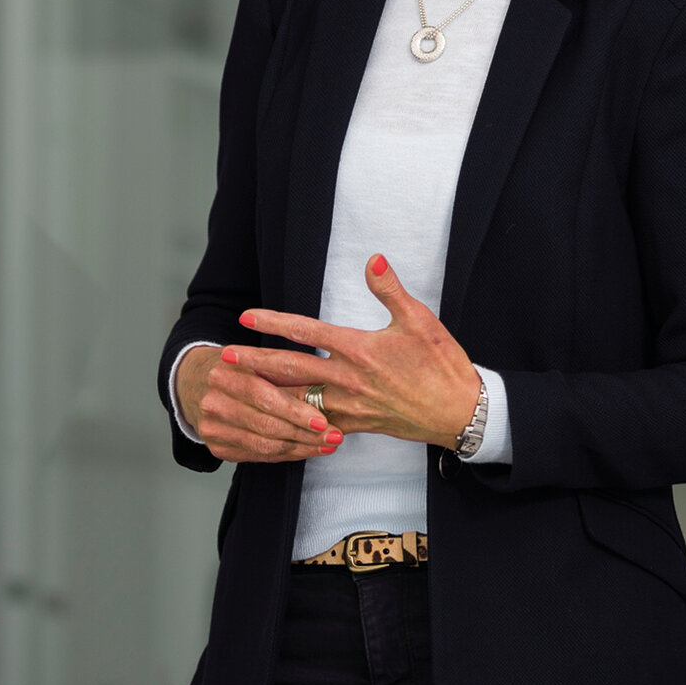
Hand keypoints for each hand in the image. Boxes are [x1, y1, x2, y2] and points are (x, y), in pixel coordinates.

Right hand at [177, 345, 343, 462]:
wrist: (194, 382)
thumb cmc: (236, 368)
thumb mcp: (256, 359)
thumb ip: (285, 371)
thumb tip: (326, 385)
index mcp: (223, 373)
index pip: (263, 396)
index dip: (295, 411)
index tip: (323, 420)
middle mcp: (212, 402)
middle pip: (264, 425)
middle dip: (304, 434)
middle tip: (334, 437)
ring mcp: (211, 428)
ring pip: (263, 444)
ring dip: (299, 448)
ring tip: (326, 446)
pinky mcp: (215, 447)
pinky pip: (256, 455)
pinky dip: (284, 455)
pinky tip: (304, 451)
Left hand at [232, 254, 480, 447]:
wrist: (461, 412)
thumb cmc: (442, 365)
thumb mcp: (421, 320)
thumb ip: (391, 290)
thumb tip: (374, 259)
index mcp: (359, 349)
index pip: (306, 332)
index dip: (273, 322)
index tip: (246, 316)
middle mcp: (348, 379)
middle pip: (290, 369)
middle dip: (255, 363)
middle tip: (224, 358)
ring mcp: (349, 406)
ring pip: (297, 399)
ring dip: (266, 393)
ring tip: (239, 388)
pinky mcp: (356, 425)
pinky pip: (315, 423)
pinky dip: (293, 419)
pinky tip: (275, 418)